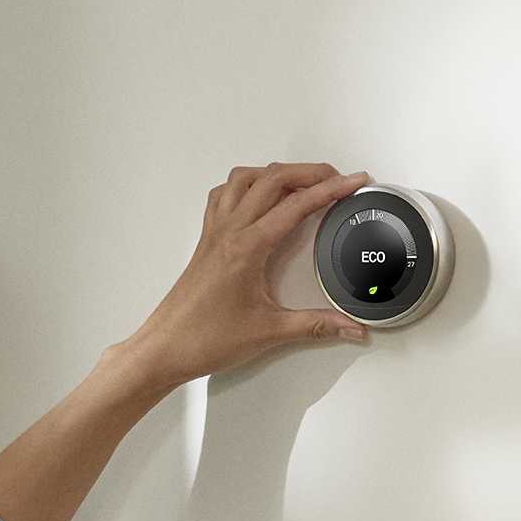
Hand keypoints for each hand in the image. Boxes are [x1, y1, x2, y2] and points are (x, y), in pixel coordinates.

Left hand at [110, 162, 371, 390]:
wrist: (165, 348)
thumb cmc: (205, 338)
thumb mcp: (270, 332)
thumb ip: (316, 326)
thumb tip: (350, 327)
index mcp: (246, 247)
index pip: (296, 205)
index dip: (331, 189)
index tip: (354, 181)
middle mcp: (228, 232)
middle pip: (271, 179)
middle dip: (309, 172)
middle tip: (337, 177)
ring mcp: (214, 233)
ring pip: (243, 180)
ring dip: (275, 173)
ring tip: (302, 180)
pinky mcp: (205, 241)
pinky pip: (222, 197)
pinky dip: (245, 186)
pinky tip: (258, 196)